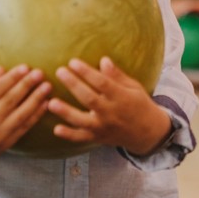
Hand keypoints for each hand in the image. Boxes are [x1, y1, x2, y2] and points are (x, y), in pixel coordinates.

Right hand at [0, 65, 51, 165]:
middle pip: (10, 101)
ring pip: (20, 114)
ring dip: (36, 99)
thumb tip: (2, 69)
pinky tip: (45, 103)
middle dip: (26, 85)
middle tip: (40, 73)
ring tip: (47, 86)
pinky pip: (24, 127)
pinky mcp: (7, 143)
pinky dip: (36, 115)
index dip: (12, 78)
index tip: (26, 67)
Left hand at [49, 57, 171, 154]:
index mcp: (121, 98)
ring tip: (51, 102)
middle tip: (59, 71)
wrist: (147, 133)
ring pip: (82, 120)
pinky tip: (56, 129)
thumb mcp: (134, 87)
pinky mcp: (98, 138)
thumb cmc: (140, 105)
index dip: (87, 72)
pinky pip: (82, 138)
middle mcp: (111, 113)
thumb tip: (103, 60)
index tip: (73, 62)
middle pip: (89, 98)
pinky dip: (69, 135)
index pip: (102, 83)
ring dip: (66, 112)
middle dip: (73, 85)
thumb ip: (117, 76)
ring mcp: (103, 127)